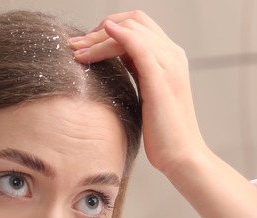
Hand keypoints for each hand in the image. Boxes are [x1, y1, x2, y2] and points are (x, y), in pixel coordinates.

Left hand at [70, 10, 206, 174]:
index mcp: (170, 57)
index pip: (138, 24)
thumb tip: (110, 59)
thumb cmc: (162, 132)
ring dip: (99, 37)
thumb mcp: (146, 93)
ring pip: (132, 31)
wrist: (181, 156)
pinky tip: (102, 36)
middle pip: (134, 21)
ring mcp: (170, 65)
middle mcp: (173, 55)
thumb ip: (135, 71)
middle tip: (75, 46)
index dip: (108, 28)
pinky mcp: (162, 79)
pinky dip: (118, 37)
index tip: (85, 45)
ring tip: (77, 51)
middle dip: (99, 30)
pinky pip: (138, 46)